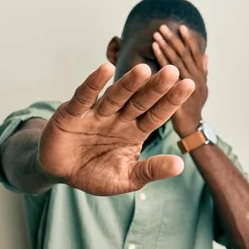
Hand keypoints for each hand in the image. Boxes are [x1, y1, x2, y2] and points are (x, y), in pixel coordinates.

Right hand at [38, 62, 194, 195]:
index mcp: (134, 131)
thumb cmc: (94, 173)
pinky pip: (84, 97)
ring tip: (144, 70)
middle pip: (140, 101)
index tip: (189, 84)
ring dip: (128, 84)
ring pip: (115, 97)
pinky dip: (93, 84)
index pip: (156, 114)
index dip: (171, 100)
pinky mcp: (72, 113)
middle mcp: (118, 118)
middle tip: (172, 70)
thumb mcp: (126, 178)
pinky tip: (105, 70)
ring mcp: (96, 114)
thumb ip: (150, 170)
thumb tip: (180, 166)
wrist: (59, 173)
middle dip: (155, 87)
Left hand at [153, 24, 207, 135]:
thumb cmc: (193, 112)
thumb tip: (205, 55)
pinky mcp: (180, 95)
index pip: (194, 55)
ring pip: (176, 63)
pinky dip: (162, 60)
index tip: (181, 27)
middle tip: (163, 26)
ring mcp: (189, 87)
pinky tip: (155, 50)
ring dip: (166, 47)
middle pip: (185, 56)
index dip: (189, 41)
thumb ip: (202, 72)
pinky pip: (170, 75)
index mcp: (200, 77)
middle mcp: (196, 80)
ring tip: (156, 35)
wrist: (192, 131)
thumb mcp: (201, 91)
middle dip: (174, 40)